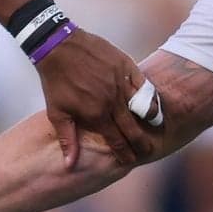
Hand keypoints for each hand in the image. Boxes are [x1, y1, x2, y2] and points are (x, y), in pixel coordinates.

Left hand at [34, 27, 154, 166]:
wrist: (58, 46)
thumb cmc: (56, 81)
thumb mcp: (57, 112)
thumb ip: (67, 139)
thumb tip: (69, 165)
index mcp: (96, 115)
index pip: (117, 141)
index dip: (125, 153)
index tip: (131, 161)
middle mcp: (112, 101)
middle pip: (133, 128)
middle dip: (142, 143)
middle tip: (149, 151)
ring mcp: (121, 83)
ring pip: (143, 106)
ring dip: (150, 119)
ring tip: (156, 127)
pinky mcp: (125, 66)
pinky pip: (143, 83)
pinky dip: (149, 94)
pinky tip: (152, 100)